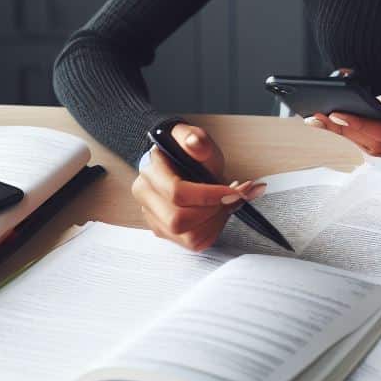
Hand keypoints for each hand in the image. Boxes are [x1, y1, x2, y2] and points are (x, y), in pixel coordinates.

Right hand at [130, 123, 264, 250]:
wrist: (186, 162)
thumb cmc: (190, 152)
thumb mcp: (195, 137)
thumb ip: (195, 138)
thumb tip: (195, 143)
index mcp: (150, 173)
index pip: (177, 193)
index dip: (208, 195)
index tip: (232, 190)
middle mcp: (147, 198)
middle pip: (179, 220)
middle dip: (213, 211)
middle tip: (232, 196)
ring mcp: (155, 219)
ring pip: (188, 236)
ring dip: (216, 221)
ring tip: (228, 202)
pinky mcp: (167, 233)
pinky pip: (194, 243)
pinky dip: (214, 230)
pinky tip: (220, 212)